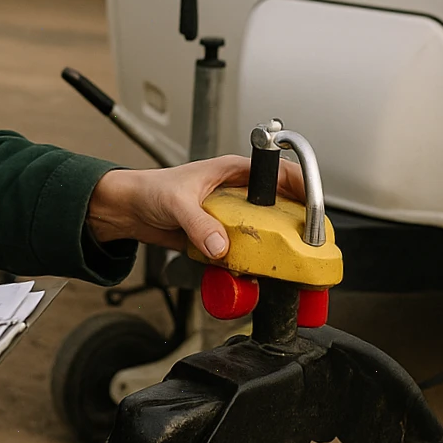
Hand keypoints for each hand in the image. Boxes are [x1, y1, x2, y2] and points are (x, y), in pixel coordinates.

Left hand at [85, 155, 305, 259]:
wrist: (128, 210)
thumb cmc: (150, 189)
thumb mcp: (176, 203)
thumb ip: (199, 224)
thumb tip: (220, 245)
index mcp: (234, 170)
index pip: (280, 174)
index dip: (302, 189)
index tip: (314, 211)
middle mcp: (237, 192)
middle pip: (279, 207)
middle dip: (293, 226)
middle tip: (305, 245)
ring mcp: (230, 216)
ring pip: (263, 232)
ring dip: (271, 248)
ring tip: (282, 263)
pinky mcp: (220, 236)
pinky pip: (242, 250)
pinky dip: (247, 262)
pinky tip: (249, 273)